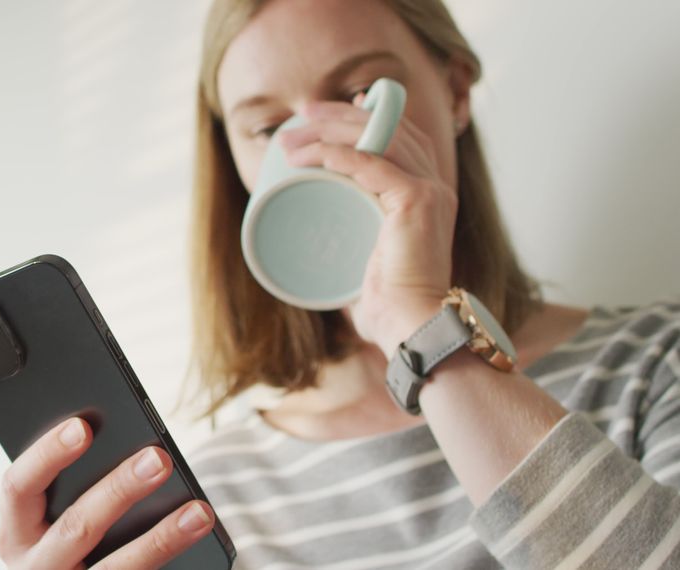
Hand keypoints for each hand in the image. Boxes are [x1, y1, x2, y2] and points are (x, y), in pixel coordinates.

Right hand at [0, 417, 214, 568]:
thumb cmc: (67, 536)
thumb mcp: (53, 515)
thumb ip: (73, 484)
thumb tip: (127, 446)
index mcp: (15, 532)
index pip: (18, 486)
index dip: (47, 454)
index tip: (82, 426)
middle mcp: (35, 567)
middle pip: (75, 527)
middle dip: (119, 490)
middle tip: (158, 458)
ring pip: (115, 568)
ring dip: (161, 538)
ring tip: (198, 512)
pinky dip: (167, 558)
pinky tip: (196, 538)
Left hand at [278, 97, 455, 354]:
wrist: (412, 328)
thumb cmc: (389, 306)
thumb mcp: (368, 262)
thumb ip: (351, 249)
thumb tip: (314, 252)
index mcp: (427, 194)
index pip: (400, 135)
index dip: (363, 116)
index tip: (321, 116)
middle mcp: (435, 185)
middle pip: (388, 127)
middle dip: (340, 116)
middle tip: (301, 117)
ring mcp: (430, 190)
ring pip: (377, 138)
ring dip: (328, 132)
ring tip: (291, 137)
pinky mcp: (418, 200)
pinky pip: (370, 162)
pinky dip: (335, 154)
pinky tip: (306, 155)